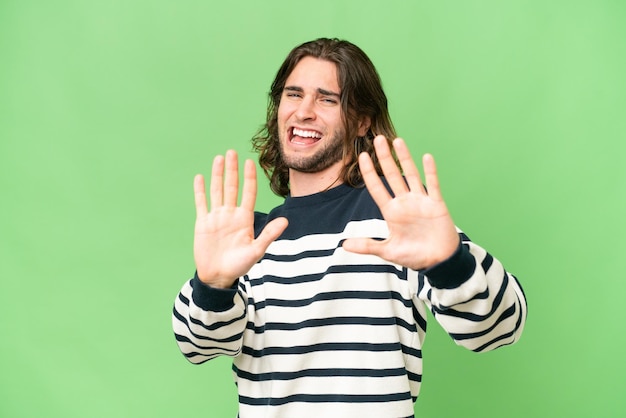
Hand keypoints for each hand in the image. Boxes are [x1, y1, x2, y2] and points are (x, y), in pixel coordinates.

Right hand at [193, 150, 287, 287]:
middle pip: (231, 187)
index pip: (248, 193)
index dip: (249, 177)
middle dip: (232, 170)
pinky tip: (200, 177)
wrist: (218, 277)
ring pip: (217, 190)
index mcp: (244, 218)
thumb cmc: (239, 265)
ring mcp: (216, 217)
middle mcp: (230, 214)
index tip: (250, 162)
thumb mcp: (256, 250)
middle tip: (232, 152)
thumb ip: (269, 234)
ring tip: (219, 159)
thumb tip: (285, 221)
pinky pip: (201, 203)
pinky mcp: (203, 223)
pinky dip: (200, 190)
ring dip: (217, 175)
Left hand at [342, 136, 458, 269]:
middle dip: (384, 157)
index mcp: (391, 212)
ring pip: (410, 175)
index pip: (376, 188)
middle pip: (392, 175)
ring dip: (405, 158)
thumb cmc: (414, 256)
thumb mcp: (388, 251)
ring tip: (397, 140)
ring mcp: (420, 201)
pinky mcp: (436, 204)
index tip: (361, 156)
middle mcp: (404, 202)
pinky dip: (430, 171)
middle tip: (377, 139)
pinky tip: (426, 157)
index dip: (369, 172)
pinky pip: (433, 185)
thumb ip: (367, 246)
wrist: (439, 262)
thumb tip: (343, 245)